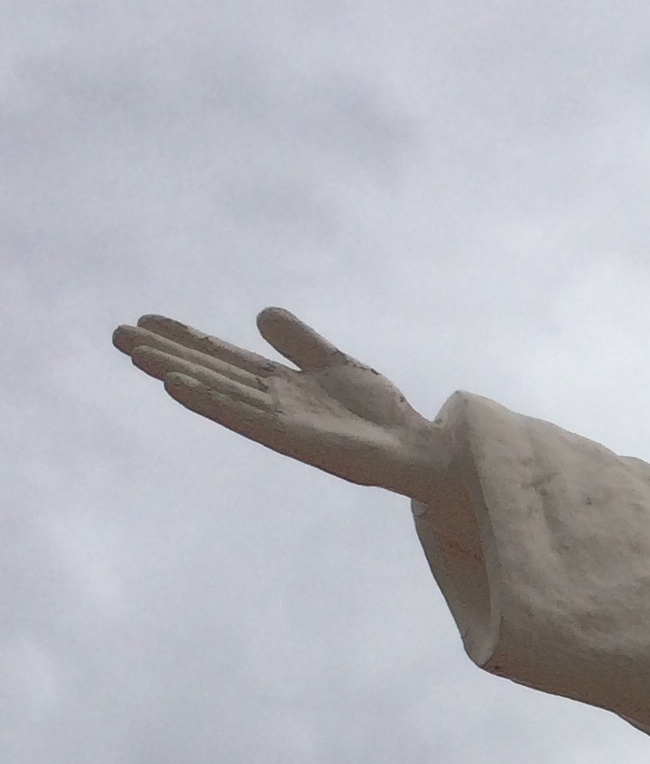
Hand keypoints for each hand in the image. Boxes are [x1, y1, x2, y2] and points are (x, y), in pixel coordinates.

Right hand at [111, 309, 450, 496]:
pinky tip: (179, 384)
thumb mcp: (334, 363)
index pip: (223, 357)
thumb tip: (262, 314)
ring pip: (218, 392)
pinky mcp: (293, 439)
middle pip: (209, 372)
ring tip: (138, 356)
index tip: (146, 320)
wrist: (416, 449)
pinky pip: (243, 417)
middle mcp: (271, 403)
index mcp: (279, 385)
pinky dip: (209, 400)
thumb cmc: (378, 413)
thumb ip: (299, 342)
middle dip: (165, 353)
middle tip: (118, 335)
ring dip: (177, 373)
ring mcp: (279, 422)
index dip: (186, 338)